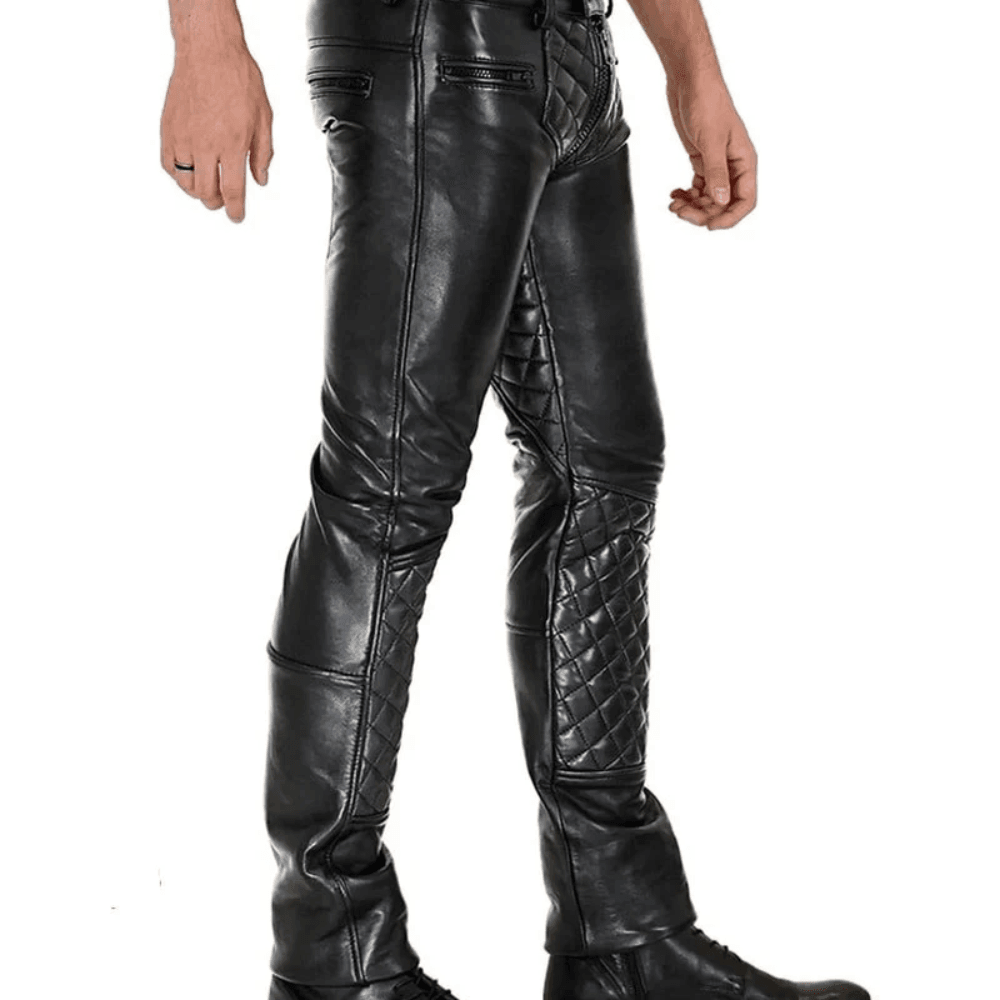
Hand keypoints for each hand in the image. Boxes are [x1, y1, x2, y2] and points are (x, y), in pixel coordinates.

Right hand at [160, 38, 273, 222]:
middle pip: (207, 193)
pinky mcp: (168, 128)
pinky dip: (178, 175)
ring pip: (186, 183)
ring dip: (197, 192)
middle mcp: (206, 145)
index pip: (233, 191)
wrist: (209, 50)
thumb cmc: (240, 80)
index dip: (235, 210)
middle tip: (223, 201)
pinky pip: (168, 164)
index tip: (237, 218)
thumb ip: (263, 153)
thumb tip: (260, 180)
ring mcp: (183, 137)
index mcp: (233, 145)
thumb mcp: (264, 118)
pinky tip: (189, 171)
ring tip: (207, 187)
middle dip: (217, 203)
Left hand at [665, 73, 756, 229]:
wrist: (690, 81)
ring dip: (692, 206)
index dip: (730, 218)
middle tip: (681, 213)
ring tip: (674, 205)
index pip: (745, 200)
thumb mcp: (712, 140)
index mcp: (744, 160)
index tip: (709, 226)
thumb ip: (716, 172)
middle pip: (723, 203)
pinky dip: (686, 195)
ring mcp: (717, 163)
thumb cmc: (707, 101)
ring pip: (709, 198)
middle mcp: (733, 164)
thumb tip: (720, 201)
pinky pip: (698, 187)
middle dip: (703, 213)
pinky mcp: (702, 159)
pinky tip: (675, 194)